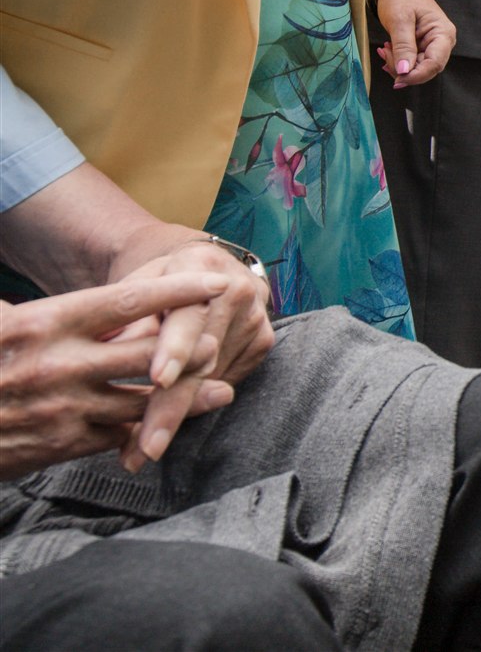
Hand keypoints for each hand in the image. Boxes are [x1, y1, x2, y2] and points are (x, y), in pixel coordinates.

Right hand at [0, 273, 236, 481]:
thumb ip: (20, 304)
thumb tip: (28, 273)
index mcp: (46, 323)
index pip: (128, 300)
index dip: (178, 290)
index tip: (216, 280)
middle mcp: (62, 364)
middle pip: (150, 352)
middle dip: (192, 348)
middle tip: (222, 340)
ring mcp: (65, 408)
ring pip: (144, 401)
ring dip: (185, 398)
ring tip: (222, 391)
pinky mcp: (62, 445)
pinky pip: (118, 436)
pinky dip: (145, 430)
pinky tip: (168, 427)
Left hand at [110, 241, 273, 470]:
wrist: (202, 268)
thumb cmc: (158, 284)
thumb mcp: (135, 287)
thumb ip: (124, 320)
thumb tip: (106, 358)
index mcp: (200, 266)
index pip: (188, 313)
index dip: (175, 347)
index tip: (159, 379)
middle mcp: (236, 290)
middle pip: (203, 357)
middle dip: (173, 405)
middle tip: (147, 447)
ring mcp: (256, 317)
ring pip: (214, 378)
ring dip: (179, 416)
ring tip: (144, 449)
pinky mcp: (264, 341)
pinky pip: (227, 381)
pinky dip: (198, 406)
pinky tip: (171, 426)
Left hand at [375, 0, 455, 88]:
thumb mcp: (399, 20)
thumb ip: (403, 46)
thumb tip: (404, 71)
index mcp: (443, 33)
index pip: (435, 64)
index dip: (417, 75)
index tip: (398, 79)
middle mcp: (442, 41)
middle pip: (427, 69)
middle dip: (404, 69)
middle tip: (385, 56)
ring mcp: (432, 44)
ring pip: (417, 68)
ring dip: (398, 65)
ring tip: (385, 50)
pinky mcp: (422, 46)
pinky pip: (411, 61)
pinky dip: (397, 60)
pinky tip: (388, 51)